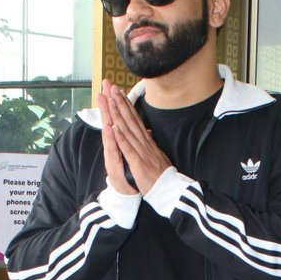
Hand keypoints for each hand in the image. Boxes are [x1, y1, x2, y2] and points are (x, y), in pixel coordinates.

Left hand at [99, 79, 171, 194]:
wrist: (169, 190)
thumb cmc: (161, 175)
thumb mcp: (156, 156)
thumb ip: (150, 144)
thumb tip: (148, 133)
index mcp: (147, 142)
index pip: (136, 120)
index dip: (127, 106)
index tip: (120, 93)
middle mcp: (145, 144)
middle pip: (131, 120)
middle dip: (121, 104)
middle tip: (113, 88)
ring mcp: (142, 153)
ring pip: (128, 131)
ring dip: (119, 115)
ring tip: (111, 101)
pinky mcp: (139, 164)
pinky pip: (128, 150)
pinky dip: (121, 138)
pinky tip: (114, 128)